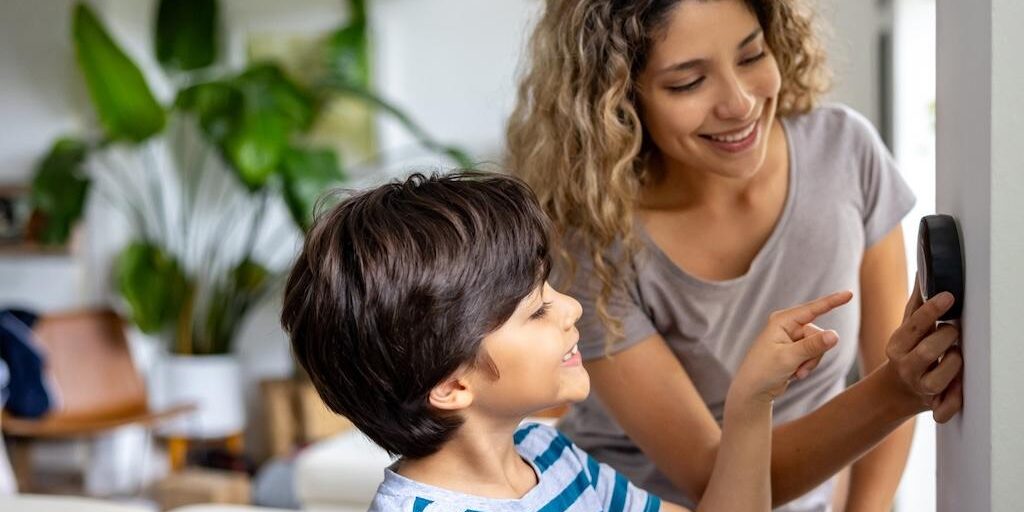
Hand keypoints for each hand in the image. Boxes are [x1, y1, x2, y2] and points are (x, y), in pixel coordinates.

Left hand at [730, 291, 853, 404]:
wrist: (753, 390)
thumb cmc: (764, 371)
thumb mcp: (789, 358)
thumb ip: (813, 346)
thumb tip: (835, 335)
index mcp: (782, 320)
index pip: (812, 309)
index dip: (832, 301)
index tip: (850, 294)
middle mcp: (788, 325)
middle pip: (819, 334)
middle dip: (814, 353)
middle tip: (799, 366)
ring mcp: (792, 337)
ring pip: (819, 346)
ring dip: (811, 362)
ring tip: (795, 372)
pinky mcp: (796, 349)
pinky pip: (814, 355)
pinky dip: (808, 366)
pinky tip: (794, 374)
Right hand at [883, 290, 962, 421]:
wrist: (897, 390)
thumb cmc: (908, 352)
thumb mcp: (907, 329)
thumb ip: (917, 303)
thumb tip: (923, 270)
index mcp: (897, 345)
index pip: (914, 325)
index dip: (932, 310)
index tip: (948, 296)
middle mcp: (905, 366)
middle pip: (928, 351)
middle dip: (947, 337)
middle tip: (954, 331)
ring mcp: (919, 387)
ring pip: (940, 378)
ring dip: (954, 363)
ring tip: (956, 355)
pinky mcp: (932, 404)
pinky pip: (946, 407)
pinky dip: (954, 400)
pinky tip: (958, 387)